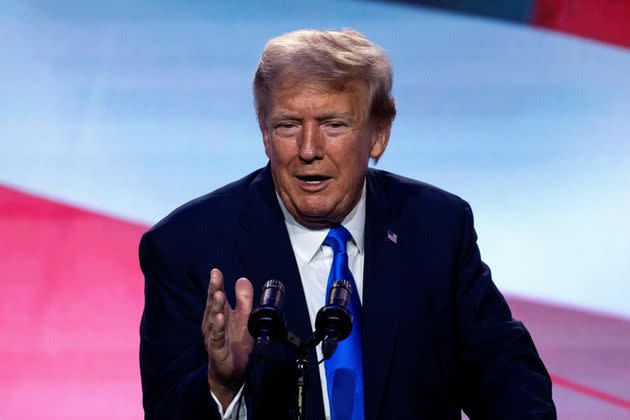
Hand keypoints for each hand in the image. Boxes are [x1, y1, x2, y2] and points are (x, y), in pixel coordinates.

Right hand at [202, 268, 253, 409]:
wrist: (232, 372)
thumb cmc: (235, 344)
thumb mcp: (244, 318)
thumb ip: (244, 299)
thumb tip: (241, 279)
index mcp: (220, 314)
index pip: (217, 296)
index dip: (217, 284)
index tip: (216, 271)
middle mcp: (214, 324)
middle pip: (213, 305)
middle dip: (214, 290)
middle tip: (215, 277)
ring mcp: (214, 337)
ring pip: (214, 320)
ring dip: (216, 307)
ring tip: (218, 295)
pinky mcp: (218, 350)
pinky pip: (217, 338)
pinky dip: (218, 328)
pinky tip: (220, 319)